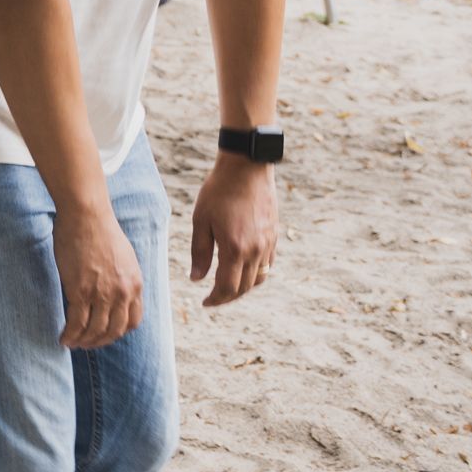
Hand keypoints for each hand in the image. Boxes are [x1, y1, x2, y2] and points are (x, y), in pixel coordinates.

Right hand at [54, 203, 144, 348]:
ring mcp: (102, 294)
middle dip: (100, 342)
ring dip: (83, 342)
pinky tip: (63, 338)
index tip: (106, 333)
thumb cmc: (100, 229)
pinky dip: (70, 335)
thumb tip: (112, 289)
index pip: (133, 321)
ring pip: (95, 330)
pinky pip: (77, 323)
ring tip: (72, 343)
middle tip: (87, 344)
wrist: (86, 215)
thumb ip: (122, 277)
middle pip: (114, 331)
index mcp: (135, 284)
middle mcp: (122, 292)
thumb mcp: (124, 257)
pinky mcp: (80, 291)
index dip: (118, 332)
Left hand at [189, 155, 278, 306]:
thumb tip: (196, 279)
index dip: (215, 300)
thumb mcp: (200, 221)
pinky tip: (243, 269)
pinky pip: (268, 264)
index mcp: (235, 249)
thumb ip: (199, 253)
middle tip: (213, 298)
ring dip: (243, 287)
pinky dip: (256, 273)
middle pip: (244, 287)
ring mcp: (268, 243)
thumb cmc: (218, 192)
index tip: (204, 303)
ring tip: (227, 286)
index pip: (227, 288)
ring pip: (259, 278)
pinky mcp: (274, 235)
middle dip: (228, 297)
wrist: (247, 168)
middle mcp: (255, 250)